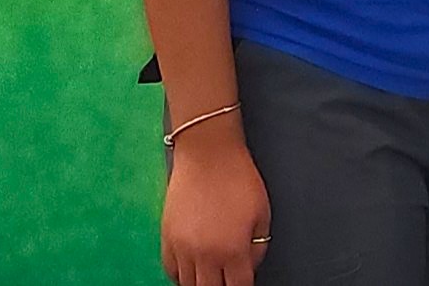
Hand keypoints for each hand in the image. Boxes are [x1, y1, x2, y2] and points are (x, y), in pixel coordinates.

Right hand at [162, 123, 271, 285]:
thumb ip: (258, 247)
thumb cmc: (238, 179)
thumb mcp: (262, 214)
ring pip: (189, 285)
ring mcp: (182, 249)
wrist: (207, 155)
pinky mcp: (166, 239)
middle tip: (228, 278)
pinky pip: (171, 271)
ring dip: (202, 283)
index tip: (243, 283)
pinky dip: (182, 276)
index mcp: (233, 250)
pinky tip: (193, 270)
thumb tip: (250, 265)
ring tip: (212, 276)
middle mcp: (205, 255)